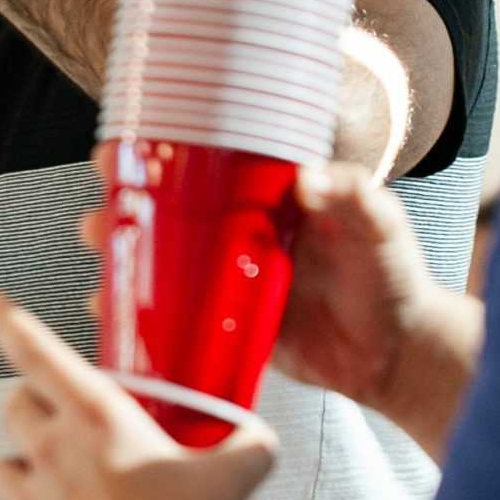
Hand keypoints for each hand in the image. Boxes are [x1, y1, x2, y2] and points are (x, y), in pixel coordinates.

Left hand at [0, 292, 276, 499]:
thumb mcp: (234, 476)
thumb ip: (247, 447)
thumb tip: (260, 439)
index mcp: (98, 417)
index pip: (39, 354)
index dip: (9, 322)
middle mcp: (56, 452)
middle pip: (14, 409)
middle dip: (28, 410)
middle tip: (53, 424)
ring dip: (14, 474)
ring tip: (39, 486)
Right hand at [76, 161, 437, 408]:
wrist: (399, 352)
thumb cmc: (394, 277)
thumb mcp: (380, 223)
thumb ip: (352, 194)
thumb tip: (307, 178)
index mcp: (272, 198)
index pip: (210, 164)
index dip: (164, 154)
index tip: (125, 146)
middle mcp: (244, 234)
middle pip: (173, 212)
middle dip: (127, 206)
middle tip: (100, 208)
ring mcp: (233, 281)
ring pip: (168, 263)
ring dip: (127, 258)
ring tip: (99, 257)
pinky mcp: (232, 327)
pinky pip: (180, 319)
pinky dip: (145, 316)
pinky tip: (115, 316)